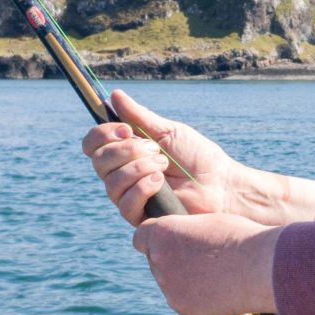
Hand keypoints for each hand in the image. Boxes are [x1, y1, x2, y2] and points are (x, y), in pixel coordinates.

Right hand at [81, 89, 314, 225]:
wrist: (221, 184)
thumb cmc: (198, 157)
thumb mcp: (168, 132)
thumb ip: (139, 116)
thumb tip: (115, 95)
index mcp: (126, 153)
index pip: (93, 145)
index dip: (102, 135)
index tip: (126, 129)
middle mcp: (122, 176)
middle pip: (98, 162)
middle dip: (126, 151)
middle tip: (154, 148)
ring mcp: (130, 198)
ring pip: (111, 183)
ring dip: (139, 168)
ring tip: (164, 166)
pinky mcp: (141, 218)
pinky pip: (125, 204)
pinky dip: (142, 187)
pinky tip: (161, 182)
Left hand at [131, 213, 279, 314]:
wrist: (260, 269)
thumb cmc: (240, 239)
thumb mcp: (208, 222)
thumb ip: (186, 232)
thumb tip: (182, 240)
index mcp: (162, 234)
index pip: (141, 237)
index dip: (155, 239)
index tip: (169, 242)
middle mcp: (159, 261)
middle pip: (156, 261)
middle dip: (172, 260)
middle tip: (201, 258)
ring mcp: (170, 288)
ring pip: (170, 282)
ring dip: (184, 279)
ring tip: (215, 274)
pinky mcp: (183, 309)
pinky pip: (184, 301)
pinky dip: (196, 297)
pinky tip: (218, 290)